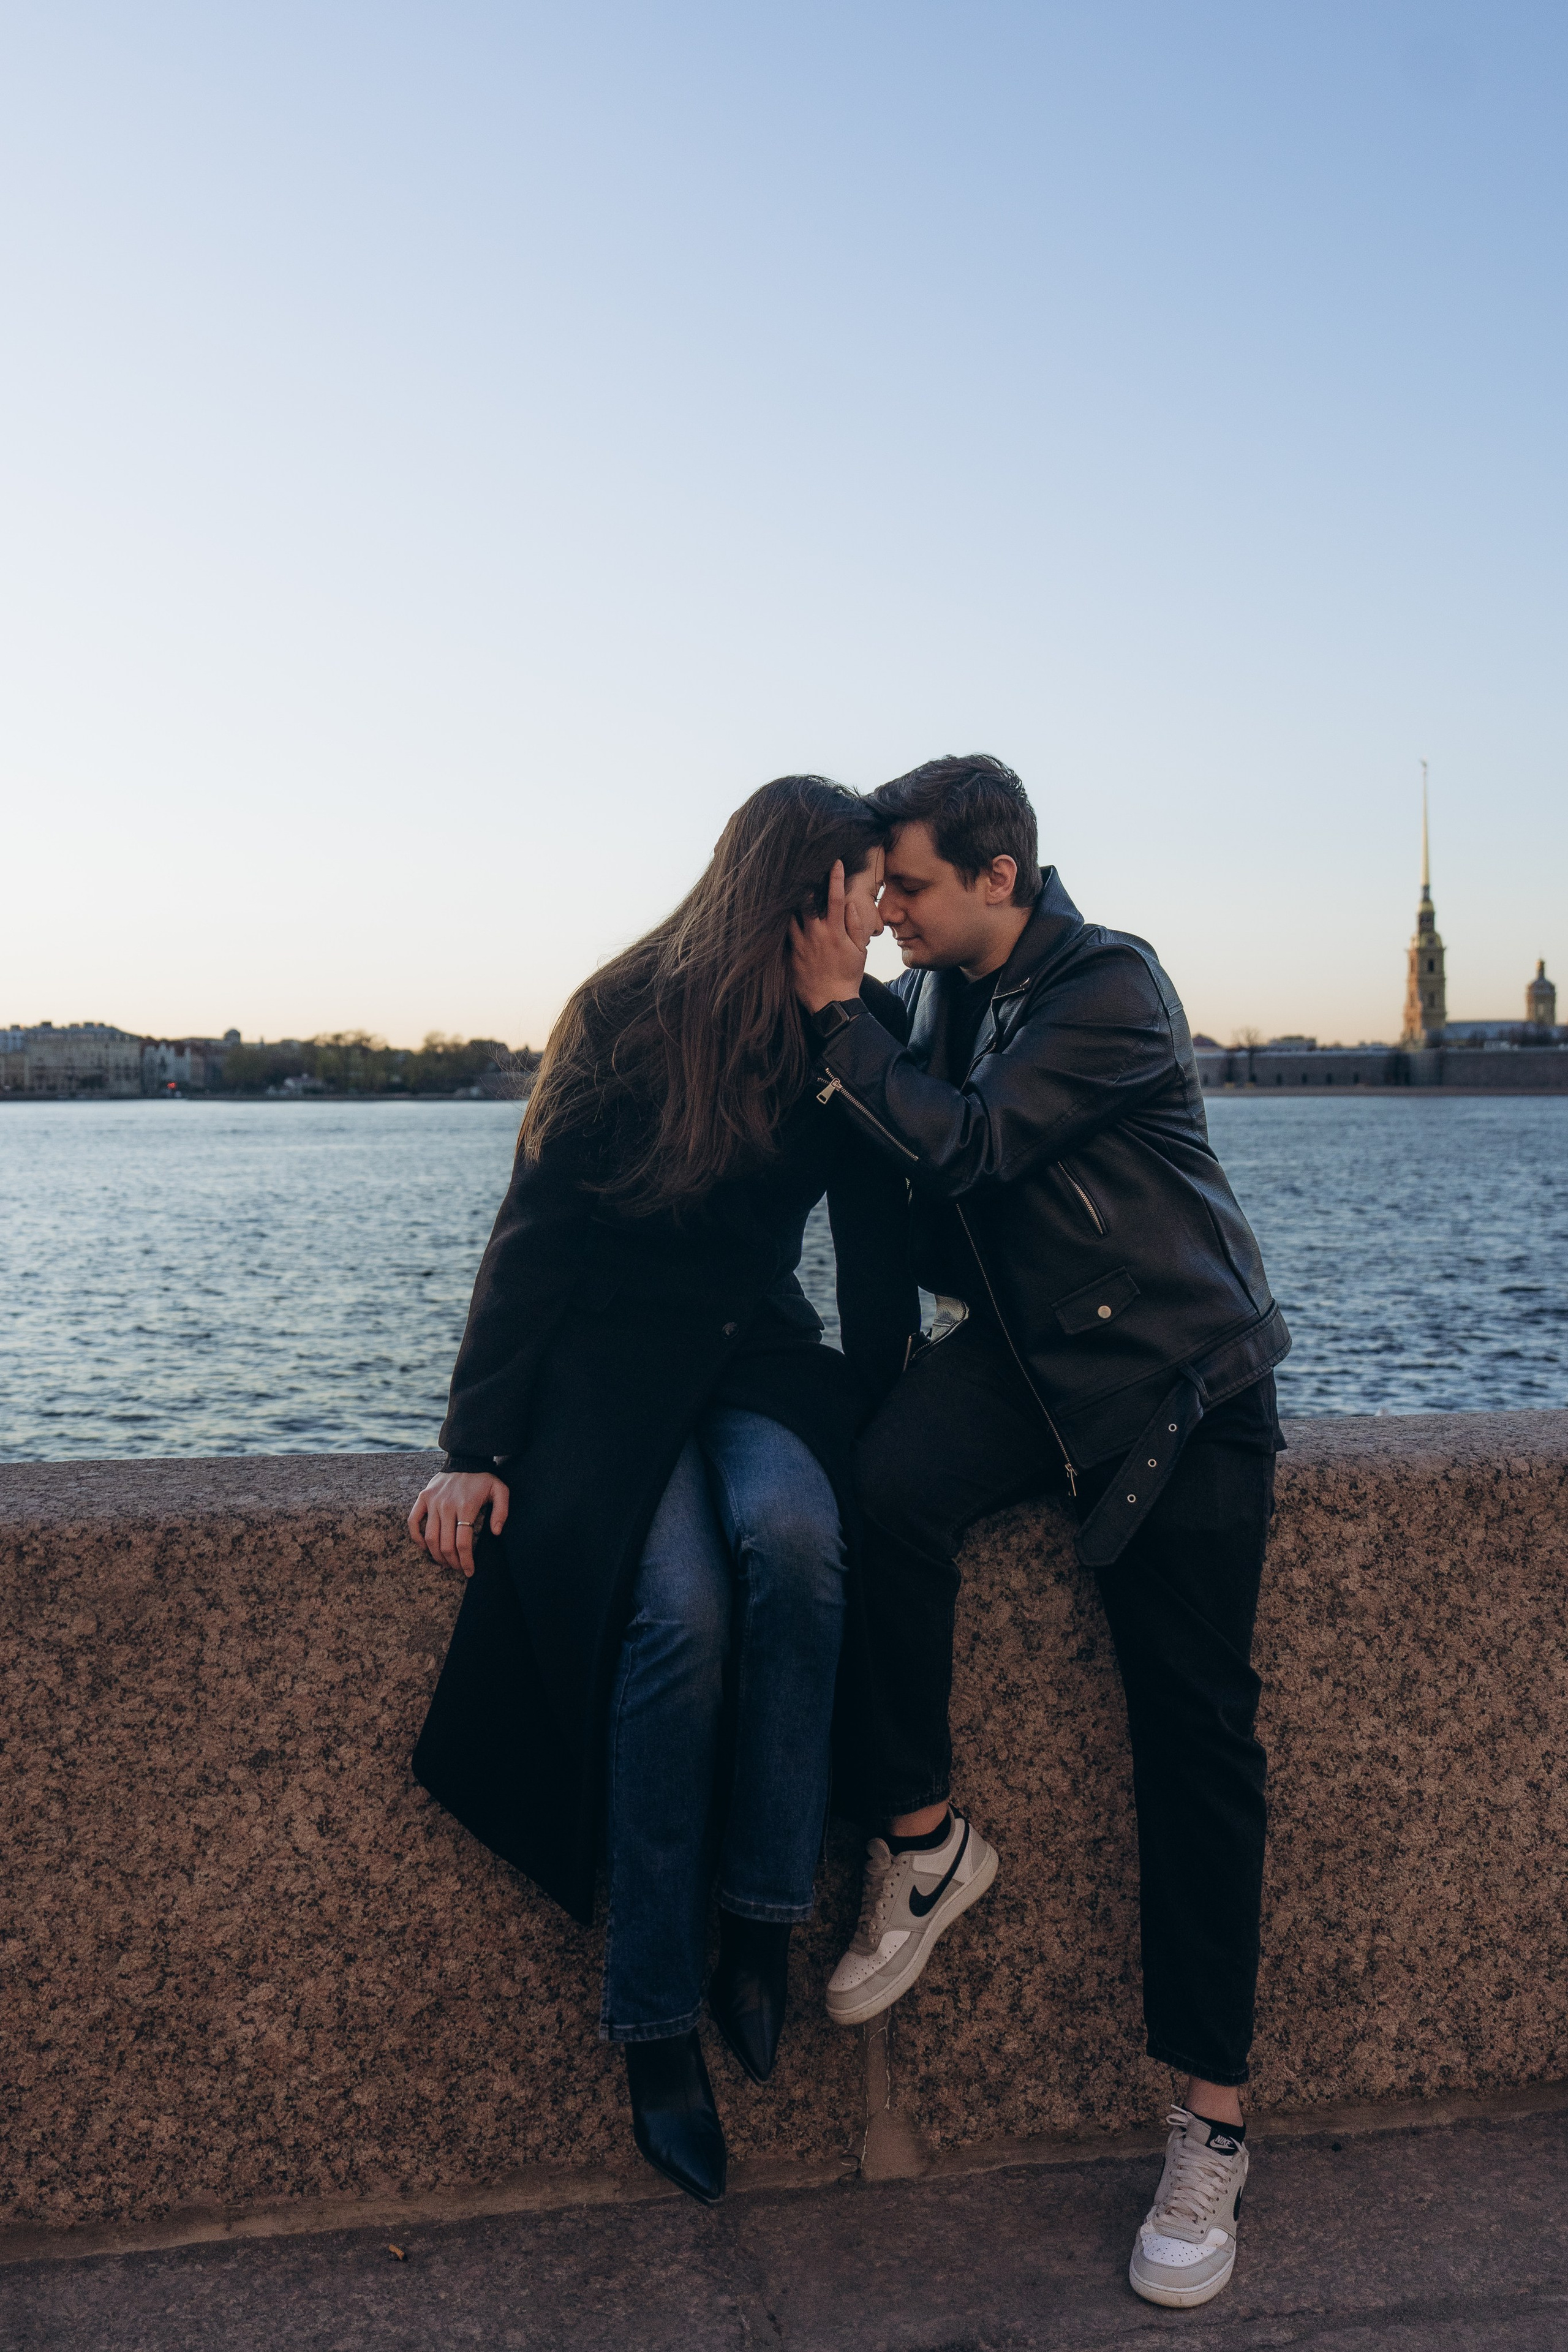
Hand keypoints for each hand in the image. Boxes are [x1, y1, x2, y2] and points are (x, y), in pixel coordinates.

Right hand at [407, 1471, 510, 1576]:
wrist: (465, 1458)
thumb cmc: (484, 1479)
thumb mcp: (500, 1491)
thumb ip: (502, 1511)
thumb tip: (495, 1532)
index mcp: (466, 1506)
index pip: (463, 1543)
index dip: (466, 1561)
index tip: (470, 1571)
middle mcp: (447, 1506)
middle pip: (445, 1544)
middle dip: (452, 1562)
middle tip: (458, 1569)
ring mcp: (433, 1502)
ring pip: (430, 1537)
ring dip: (436, 1555)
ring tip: (445, 1563)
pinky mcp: (423, 1497)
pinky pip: (413, 1521)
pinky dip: (416, 1537)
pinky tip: (425, 1547)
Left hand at [790, 860, 869, 1012]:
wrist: (831, 1002)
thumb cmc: (848, 975)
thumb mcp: (859, 951)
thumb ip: (855, 926)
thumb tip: (850, 905)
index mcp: (835, 931)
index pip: (836, 898)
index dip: (835, 878)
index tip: (834, 863)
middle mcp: (815, 934)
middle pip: (806, 902)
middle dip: (805, 887)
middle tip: (801, 875)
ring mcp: (800, 944)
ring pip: (790, 916)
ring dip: (790, 905)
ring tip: (786, 893)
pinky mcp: (790, 955)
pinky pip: (783, 936)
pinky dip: (782, 926)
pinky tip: (776, 920)